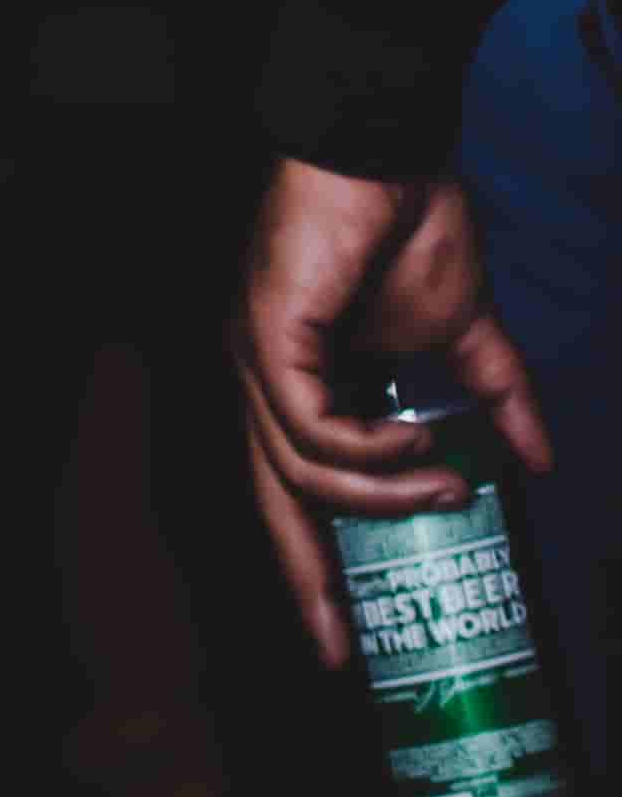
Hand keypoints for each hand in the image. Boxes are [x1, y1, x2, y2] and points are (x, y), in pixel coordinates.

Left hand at [231, 158, 551, 665]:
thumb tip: (539, 461)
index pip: (294, 490)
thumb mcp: (464, 332)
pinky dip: (366, 450)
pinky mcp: (264, 334)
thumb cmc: (409, 224)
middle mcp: (265, 378)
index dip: (315, 562)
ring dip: (381, 496)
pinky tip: (415, 443)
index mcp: (301, 382)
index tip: (347, 636)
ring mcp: (256, 357)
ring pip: (300, 471)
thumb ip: (494, 396)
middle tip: (343, 647)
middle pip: (273, 501)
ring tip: (449, 488)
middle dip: (306, 579)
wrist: (389, 148)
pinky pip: (309, 427)